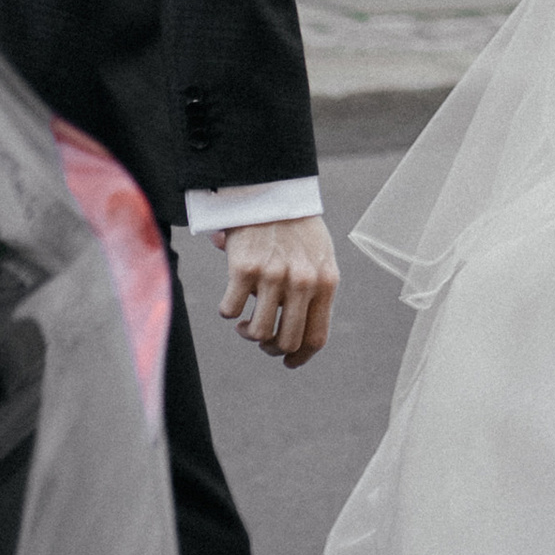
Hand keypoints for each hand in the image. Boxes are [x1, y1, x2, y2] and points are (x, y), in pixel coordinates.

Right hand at [218, 213, 338, 365]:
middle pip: (287, 341)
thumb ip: (315, 292)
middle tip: (262, 341)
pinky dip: (228, 313)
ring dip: (248, 334)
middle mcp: (303, 282)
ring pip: (258, 332)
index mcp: (326, 282)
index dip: (300, 357)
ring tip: (245, 324)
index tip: (288, 362)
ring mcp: (273, 276)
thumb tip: (301, 338)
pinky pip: (230, 310)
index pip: (316, 337)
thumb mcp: (319, 258)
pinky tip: (231, 304)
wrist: (271, 192)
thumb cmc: (296, 228)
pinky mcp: (244, 269)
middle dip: (272, 349)